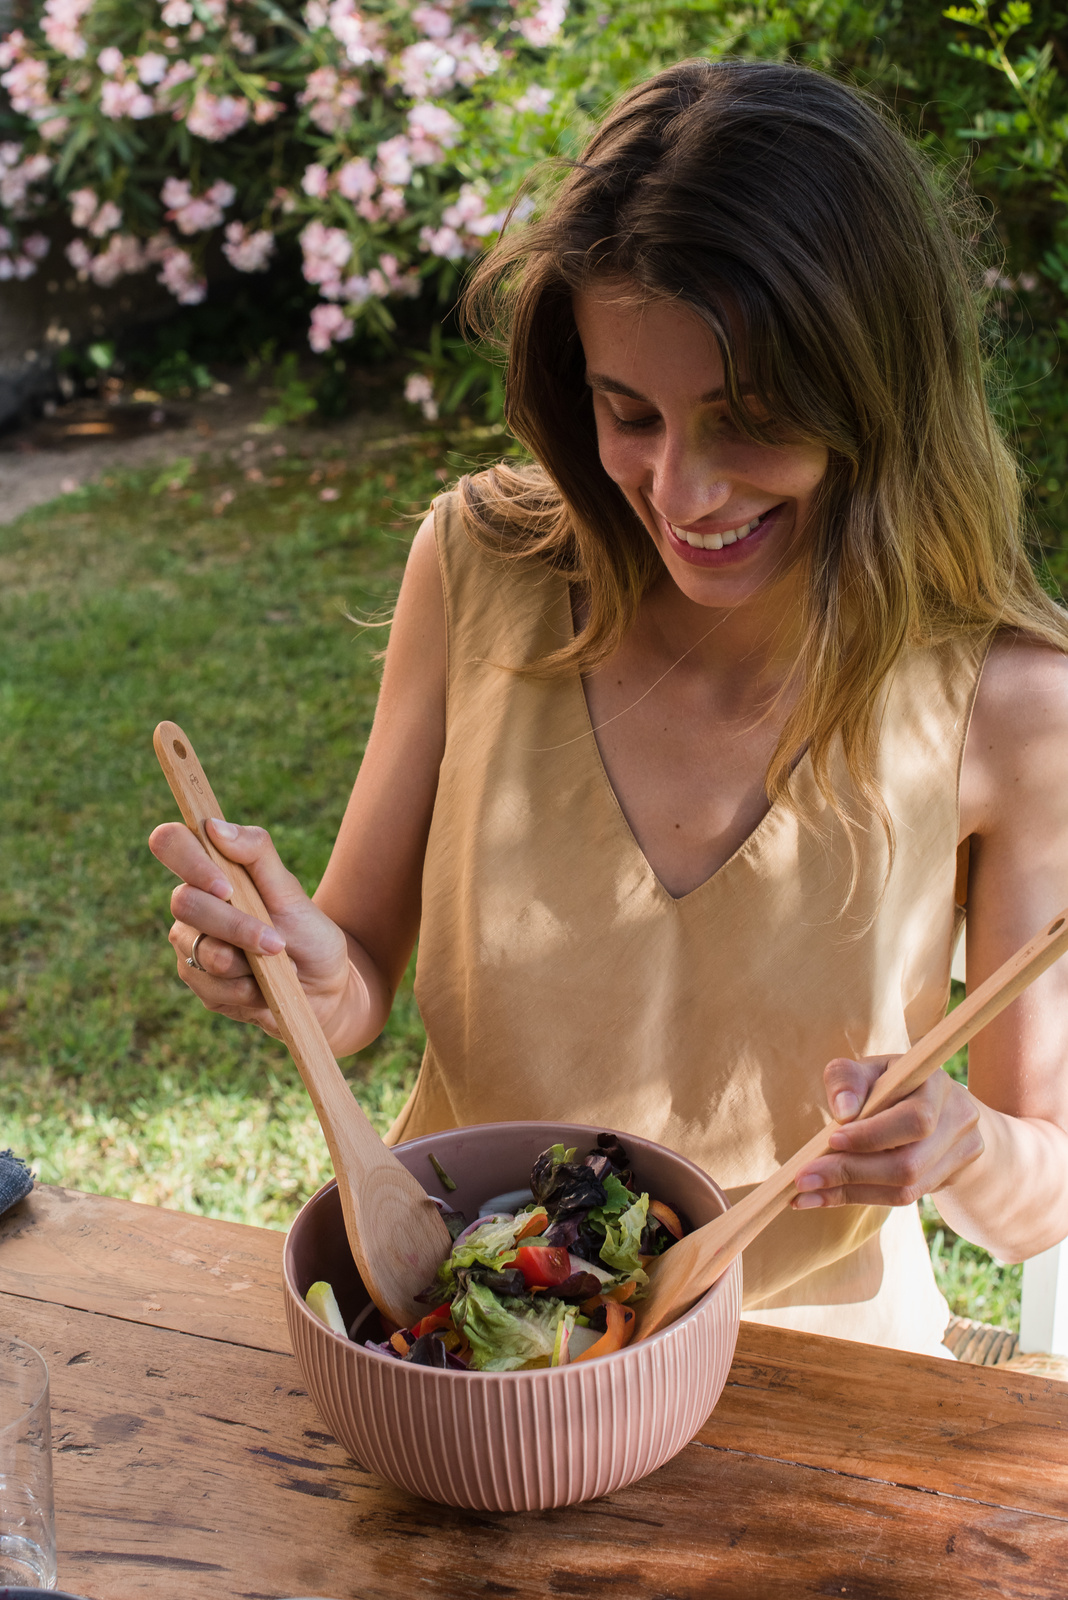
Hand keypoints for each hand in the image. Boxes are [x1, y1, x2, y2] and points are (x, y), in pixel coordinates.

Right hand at [149, 817, 351, 1038]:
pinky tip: (264, 987)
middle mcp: (193, 905)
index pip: (171, 843)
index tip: (226, 887)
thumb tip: (214, 826)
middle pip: (184, 903)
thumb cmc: (308, 933)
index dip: (189, 861)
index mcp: (211, 871)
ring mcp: (191, 946)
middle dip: (237, 926)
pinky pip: (211, 986)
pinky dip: (248, 989)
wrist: (323, 988)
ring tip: (277, 963)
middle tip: (276, 942)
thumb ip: (257, 853)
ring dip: (249, 961)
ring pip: (201, 951)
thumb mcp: (291, 891)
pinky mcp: (198, 984)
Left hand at [791, 1055, 984, 1209]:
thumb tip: (843, 1111)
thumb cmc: (893, 1083)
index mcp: (937, 1084)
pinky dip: (858, 1197)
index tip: (831, 1140)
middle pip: (908, 1163)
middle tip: (802, 1179)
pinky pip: (902, 1197)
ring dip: (849, 1192)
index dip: (873, 1135)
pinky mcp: (949, 1179)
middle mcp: (958, 1120)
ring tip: (805, 1192)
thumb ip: (848, 1079)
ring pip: (905, 1188)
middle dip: (850, 1172)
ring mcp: (960, 1153)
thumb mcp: (869, 1070)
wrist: (942, 1108)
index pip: (913, 1120)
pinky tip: (824, 1196)